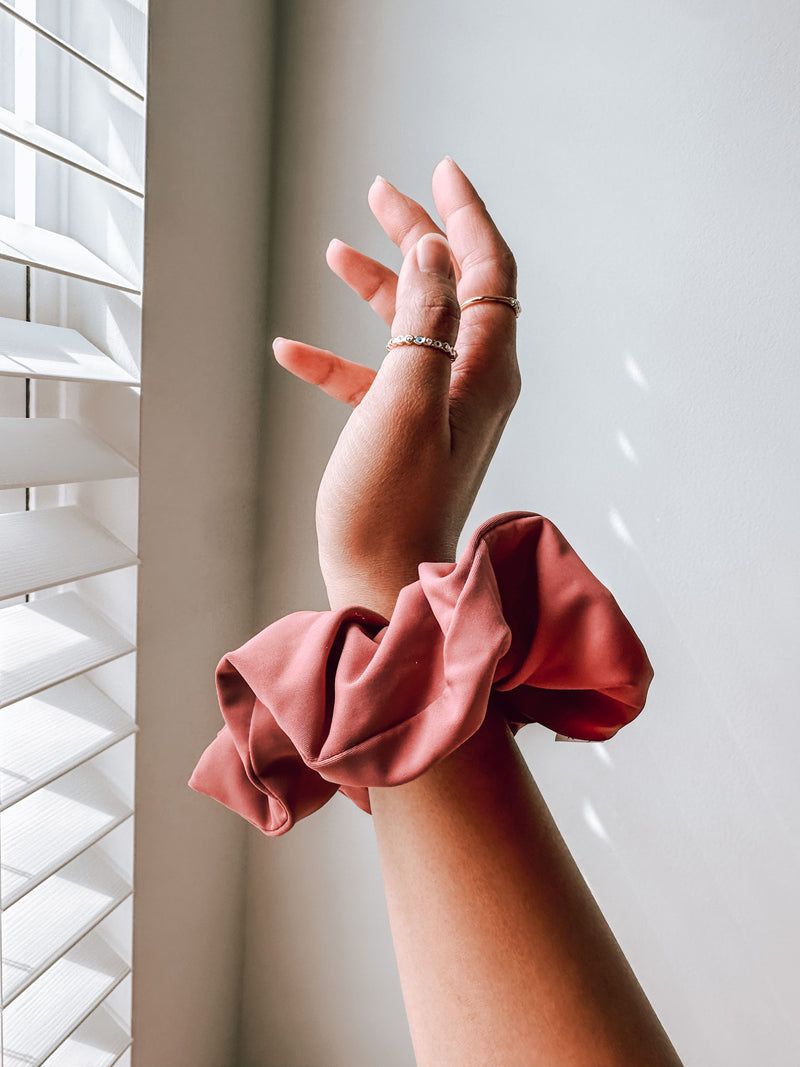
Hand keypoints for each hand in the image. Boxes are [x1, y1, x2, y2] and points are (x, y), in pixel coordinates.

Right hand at [274, 158, 519, 616]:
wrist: (381, 583)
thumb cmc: (390, 504)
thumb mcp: (404, 400)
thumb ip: (426, 321)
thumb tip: (435, 249)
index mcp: (485, 370)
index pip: (490, 271)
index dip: (467, 216)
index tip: (440, 169)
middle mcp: (472, 384)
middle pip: (454, 289)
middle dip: (418, 236)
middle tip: (380, 193)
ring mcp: (440, 410)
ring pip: (415, 328)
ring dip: (378, 287)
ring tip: (337, 249)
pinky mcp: (406, 436)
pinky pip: (378, 379)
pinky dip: (340, 358)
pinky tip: (292, 351)